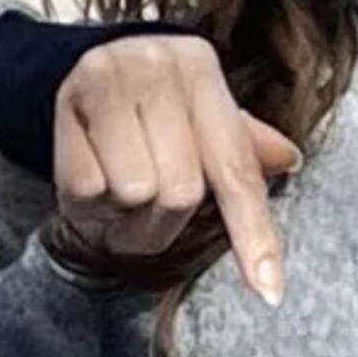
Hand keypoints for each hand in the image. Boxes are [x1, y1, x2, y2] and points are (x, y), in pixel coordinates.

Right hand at [52, 35, 300, 302]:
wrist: (81, 75)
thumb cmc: (152, 109)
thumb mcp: (199, 120)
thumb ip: (241, 148)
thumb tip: (290, 159)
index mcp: (200, 66)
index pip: (235, 169)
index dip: (254, 234)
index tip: (269, 293)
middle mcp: (157, 63)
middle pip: (182, 191)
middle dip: (164, 218)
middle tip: (145, 205)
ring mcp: (110, 77)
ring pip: (136, 191)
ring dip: (125, 210)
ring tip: (116, 185)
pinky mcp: (68, 103)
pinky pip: (90, 188)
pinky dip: (90, 200)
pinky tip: (91, 175)